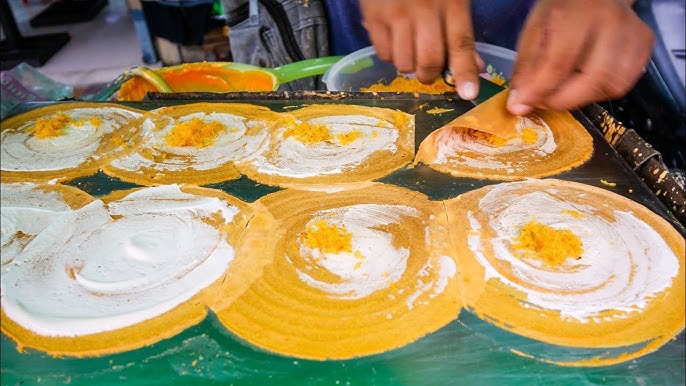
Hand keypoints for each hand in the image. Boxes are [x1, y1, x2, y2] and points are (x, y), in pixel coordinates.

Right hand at [359, 0, 483, 99]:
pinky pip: (384, 54)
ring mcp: (397, 14)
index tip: (468, 94)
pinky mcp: (374, 18)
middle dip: (430, 75)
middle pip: (430, 60)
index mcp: (451, 1)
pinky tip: (394, 41)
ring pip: (405, 63)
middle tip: (429, 72)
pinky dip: (390, 55)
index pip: (461, 44)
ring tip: (409, 51)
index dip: (465, 72)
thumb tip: (476, 67)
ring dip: (409, 66)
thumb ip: (461, 31)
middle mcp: (424, 9)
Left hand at [507, 0, 653, 114]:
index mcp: (581, 12)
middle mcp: (614, 21)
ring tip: (563, 89)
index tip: (521, 106)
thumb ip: (526, 67)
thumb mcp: (534, 30)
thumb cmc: (561, 11)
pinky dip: (601, 91)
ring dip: (582, 97)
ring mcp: (634, 33)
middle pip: (594, 78)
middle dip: (563, 100)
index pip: (561, 60)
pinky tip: (585, 82)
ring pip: (612, 86)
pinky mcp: (645, 45)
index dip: (539, 89)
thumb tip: (519, 105)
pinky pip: (624, 84)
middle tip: (543, 102)